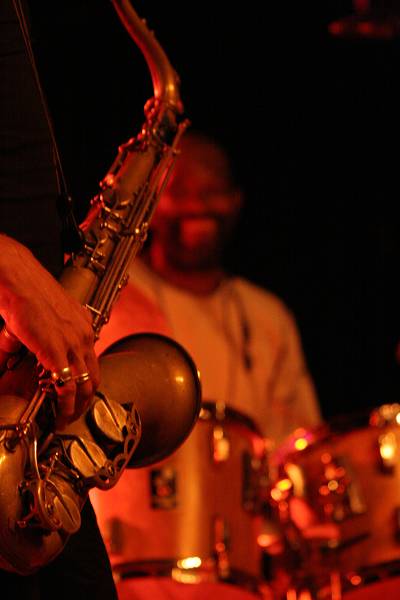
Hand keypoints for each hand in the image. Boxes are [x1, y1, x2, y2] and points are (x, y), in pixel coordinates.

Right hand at [0, 234, 99, 428]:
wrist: (18, 279)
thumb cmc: (26, 292)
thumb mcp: (43, 318)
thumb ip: (41, 339)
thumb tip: (20, 358)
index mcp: (83, 326)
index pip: (92, 362)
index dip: (86, 382)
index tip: (77, 395)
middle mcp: (84, 335)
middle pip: (94, 377)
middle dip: (85, 400)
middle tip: (73, 413)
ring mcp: (73, 344)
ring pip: (85, 385)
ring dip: (76, 406)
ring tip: (65, 418)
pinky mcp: (57, 351)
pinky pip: (68, 385)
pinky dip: (65, 403)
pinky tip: (59, 412)